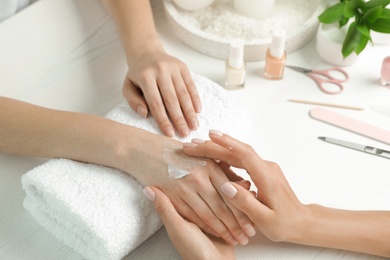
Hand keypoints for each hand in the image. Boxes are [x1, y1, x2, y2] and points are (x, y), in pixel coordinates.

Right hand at [118, 129, 254, 245]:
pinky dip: (206, 226)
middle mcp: (199, 175)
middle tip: (248, 236)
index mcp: (210, 164)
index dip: (243, 209)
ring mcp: (185, 186)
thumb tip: (244, 184)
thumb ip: (222, 171)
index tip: (253, 222)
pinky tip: (215, 233)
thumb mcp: (202, 156)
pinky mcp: (172, 195)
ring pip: (209, 214)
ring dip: (224, 229)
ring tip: (236, 239)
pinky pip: (193, 215)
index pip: (232, 192)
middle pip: (223, 205)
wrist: (143, 150)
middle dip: (237, 224)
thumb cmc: (175, 152)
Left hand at [123, 50, 200, 136]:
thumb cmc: (137, 74)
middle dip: (179, 119)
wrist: (146, 52)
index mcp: (145, 76)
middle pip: (171, 99)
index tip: (169, 133)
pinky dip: (195, 99)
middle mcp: (160, 70)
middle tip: (185, 134)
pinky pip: (191, 85)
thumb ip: (133, 101)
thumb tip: (145, 113)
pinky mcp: (183, 67)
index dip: (163, 120)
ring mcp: (173, 67)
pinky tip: (197, 111)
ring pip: (183, 93)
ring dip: (189, 111)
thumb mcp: (128, 86)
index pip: (155, 103)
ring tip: (194, 126)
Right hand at [183, 130, 306, 241]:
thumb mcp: (264, 220)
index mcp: (267, 178)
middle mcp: (266, 168)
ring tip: (199, 147)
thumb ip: (245, 203)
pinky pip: (242, 160)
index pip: (245, 154)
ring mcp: (265, 168)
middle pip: (238, 151)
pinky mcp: (262, 171)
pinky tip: (214, 157)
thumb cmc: (284, 223)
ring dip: (219, 149)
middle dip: (215, 145)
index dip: (227, 143)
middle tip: (194, 143)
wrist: (302, 221)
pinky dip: (226, 156)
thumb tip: (226, 186)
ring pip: (239, 154)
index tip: (210, 137)